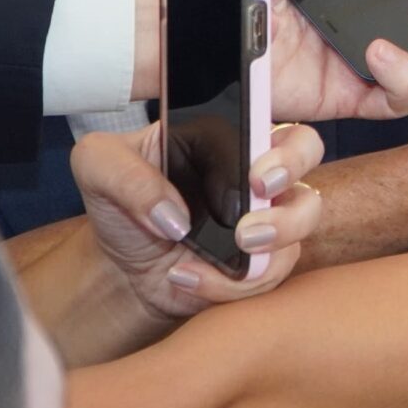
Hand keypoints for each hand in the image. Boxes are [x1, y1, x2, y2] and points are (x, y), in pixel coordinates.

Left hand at [73, 121, 326, 315]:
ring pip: (305, 220)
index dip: (287, 149)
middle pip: (309, 158)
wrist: (118, 266)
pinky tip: (186, 277)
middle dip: (293, 184)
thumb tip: (173, 216)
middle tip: (252, 222)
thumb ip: (125, 176)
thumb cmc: (119, 205)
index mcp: (227, 136)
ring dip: (276, 240)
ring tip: (236, 250)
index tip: (259, 178)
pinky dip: (229, 283)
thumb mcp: (98, 169)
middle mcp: (255, 172)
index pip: (277, 124)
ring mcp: (267, 216)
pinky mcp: (262, 262)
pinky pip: (270, 272)